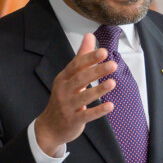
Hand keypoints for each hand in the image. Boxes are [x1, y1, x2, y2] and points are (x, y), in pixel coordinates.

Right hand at [34, 33, 115, 156]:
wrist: (49, 126)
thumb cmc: (63, 98)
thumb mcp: (69, 77)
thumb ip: (81, 57)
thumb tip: (90, 35)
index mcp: (64, 78)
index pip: (76, 65)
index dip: (89, 58)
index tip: (104, 52)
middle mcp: (64, 90)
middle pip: (80, 78)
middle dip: (96, 71)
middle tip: (112, 65)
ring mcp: (67, 106)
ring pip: (83, 97)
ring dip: (98, 90)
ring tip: (112, 83)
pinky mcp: (73, 120)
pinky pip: (86, 115)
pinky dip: (98, 111)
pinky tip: (110, 106)